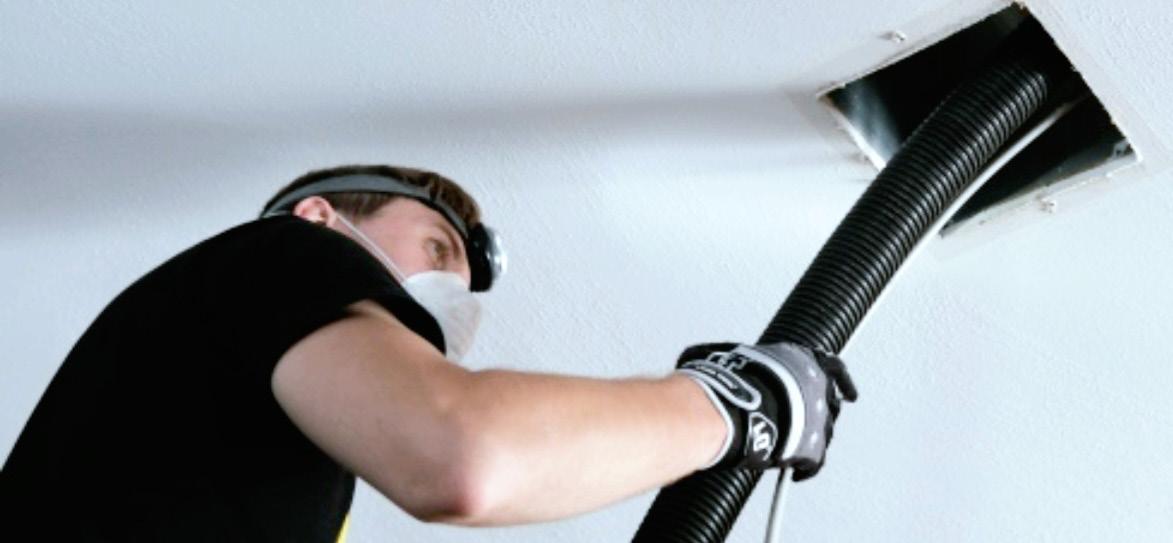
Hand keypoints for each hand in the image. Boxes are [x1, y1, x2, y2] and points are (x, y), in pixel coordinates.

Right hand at [676, 342, 856, 478]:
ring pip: (825, 432)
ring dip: (810, 439)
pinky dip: (805, 468)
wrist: (731, 406)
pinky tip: (795, 472)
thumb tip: (703, 358)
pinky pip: (814, 461)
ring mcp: (817, 417)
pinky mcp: (812, 447)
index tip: (846, 388)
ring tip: (791, 447)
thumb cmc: (726, 378)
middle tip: (806, 420)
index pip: (832, 367)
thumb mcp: (724, 353)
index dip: (840, 379)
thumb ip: (731, 358)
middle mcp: (816, 387)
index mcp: (800, 359)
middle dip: (820, 412)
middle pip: (830, 402)